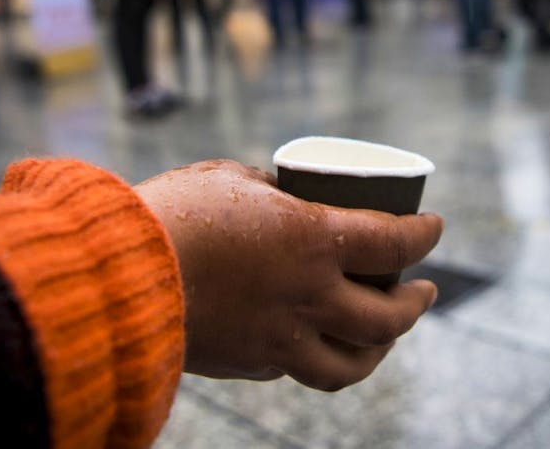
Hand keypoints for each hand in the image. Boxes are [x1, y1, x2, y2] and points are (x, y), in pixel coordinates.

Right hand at [136, 161, 442, 391]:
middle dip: (416, 304)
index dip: (425, 233)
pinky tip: (313, 342)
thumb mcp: (227, 180)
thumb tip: (277, 192)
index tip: (434, 226)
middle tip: (424, 290)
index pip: (394, 242)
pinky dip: (316, 356)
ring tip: (386, 336)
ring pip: (352, 363)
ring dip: (380, 349)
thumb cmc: (170, 214)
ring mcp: (280, 339)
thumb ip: (264, 188)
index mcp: (312, 241)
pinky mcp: (248, 364)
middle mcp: (308, 297)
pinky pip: (297, 370)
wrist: (115, 276)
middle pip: (388, 318)